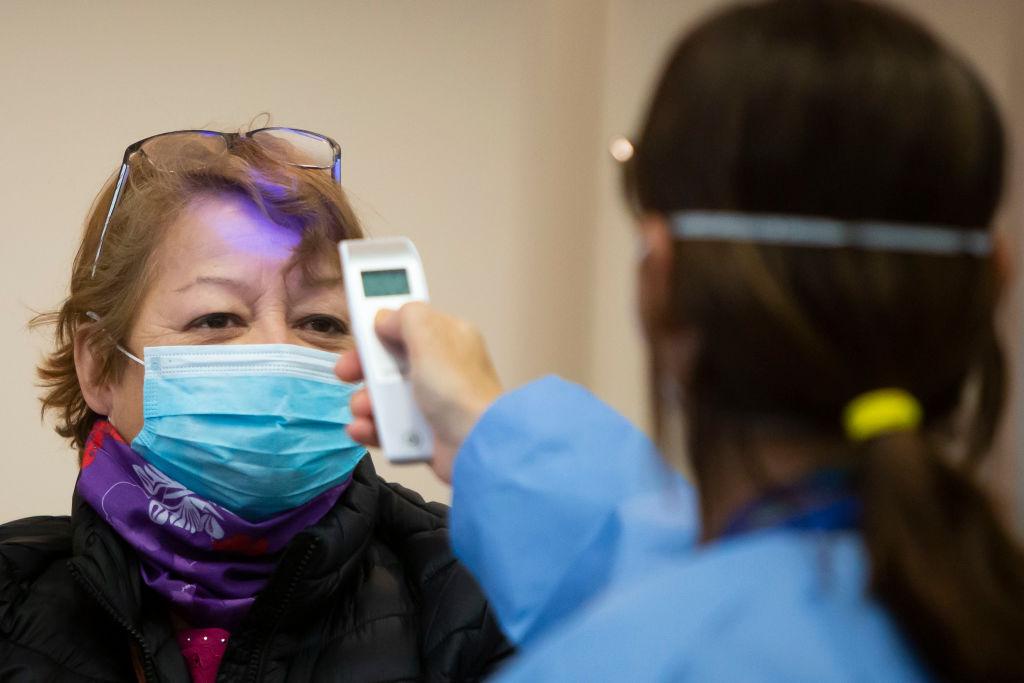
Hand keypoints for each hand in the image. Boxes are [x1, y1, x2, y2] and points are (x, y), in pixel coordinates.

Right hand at [335, 302, 502, 482]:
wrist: (476, 446)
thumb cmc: (461, 392)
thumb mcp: (430, 337)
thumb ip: (405, 317)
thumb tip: (385, 316)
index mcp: (447, 340)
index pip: (408, 325)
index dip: (380, 328)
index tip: (358, 331)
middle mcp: (440, 370)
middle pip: (389, 361)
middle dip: (363, 367)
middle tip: (347, 372)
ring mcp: (431, 403)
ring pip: (384, 397)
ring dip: (365, 401)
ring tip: (363, 409)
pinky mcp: (423, 434)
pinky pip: (387, 428)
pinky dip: (372, 428)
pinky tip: (363, 428)